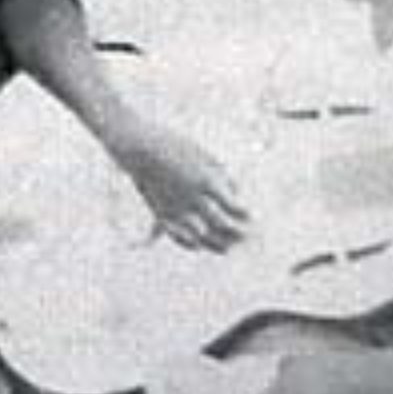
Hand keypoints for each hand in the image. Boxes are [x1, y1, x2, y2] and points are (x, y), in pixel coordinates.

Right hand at [115, 111, 247, 251]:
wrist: (140, 147)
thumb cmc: (176, 146)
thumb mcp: (205, 156)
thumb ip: (223, 176)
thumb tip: (235, 194)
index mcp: (206, 180)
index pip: (233, 206)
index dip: (245, 215)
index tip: (251, 217)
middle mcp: (193, 198)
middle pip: (220, 224)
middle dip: (237, 234)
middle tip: (246, 237)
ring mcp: (176, 208)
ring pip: (202, 236)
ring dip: (218, 244)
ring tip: (228, 247)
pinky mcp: (161, 214)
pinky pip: (178, 237)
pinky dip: (190, 245)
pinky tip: (200, 245)